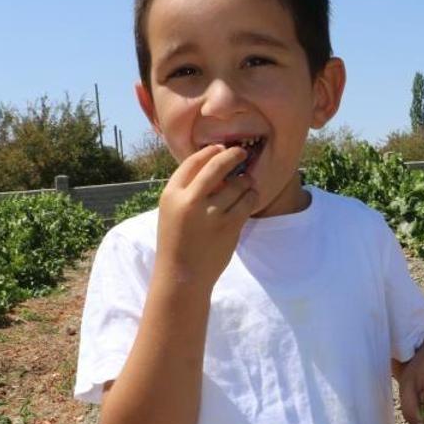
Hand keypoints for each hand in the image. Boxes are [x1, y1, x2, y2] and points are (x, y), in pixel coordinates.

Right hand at [154, 144, 258, 285]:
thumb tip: (213, 166)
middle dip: (232, 155)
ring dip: (245, 181)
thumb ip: (188, 190)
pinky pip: (247, 202)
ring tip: (246, 183)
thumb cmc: (177, 242)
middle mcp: (190, 201)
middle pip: (216, 166)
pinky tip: (251, 197)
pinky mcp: (229, 227)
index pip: (193, 162)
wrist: (182, 276)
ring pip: (237, 185)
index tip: (220, 148)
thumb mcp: (172, 212)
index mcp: (172, 194)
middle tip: (242, 152)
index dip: (210, 152)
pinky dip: (251, 196)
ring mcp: (211, 214)